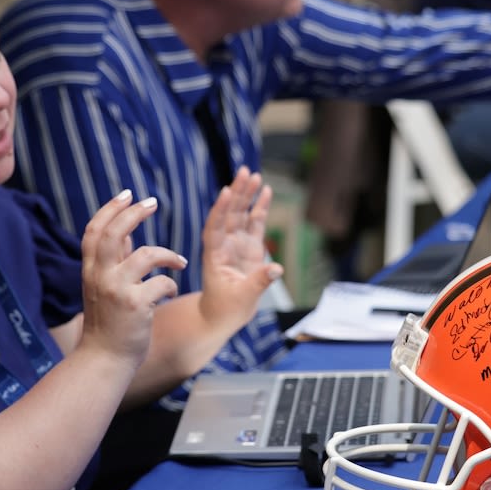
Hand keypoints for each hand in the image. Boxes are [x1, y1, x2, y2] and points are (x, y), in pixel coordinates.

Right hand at [78, 190, 186, 363]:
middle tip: (153, 202)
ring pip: (147, 254)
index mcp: (90, 270)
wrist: (105, 360)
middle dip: (135, 213)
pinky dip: (171, 285)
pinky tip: (170, 292)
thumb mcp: (105, 287)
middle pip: (114, 233)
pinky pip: (162, 283)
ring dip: (168, 255)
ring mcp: (117, 290)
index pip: (94, 231)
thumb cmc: (108, 324)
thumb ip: (116, 260)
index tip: (128, 194)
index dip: (110, 209)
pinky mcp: (136, 306)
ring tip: (179, 262)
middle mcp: (100, 277)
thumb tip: (127, 232)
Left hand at [197, 167, 282, 334]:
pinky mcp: (250, 248)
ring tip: (254, 175)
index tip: (225, 192)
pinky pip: (255, 223)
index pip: (215, 228)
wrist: (221, 317)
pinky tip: (266, 191)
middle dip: (236, 193)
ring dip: (246, 195)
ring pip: (241, 214)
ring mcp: (237, 244)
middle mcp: (224, 245)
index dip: (220, 210)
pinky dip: (260, 208)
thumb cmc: (225, 309)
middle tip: (245, 172)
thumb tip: (277, 268)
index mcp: (214, 255)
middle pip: (229, 214)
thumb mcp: (242, 298)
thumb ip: (259, 282)